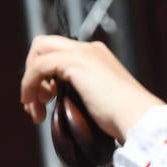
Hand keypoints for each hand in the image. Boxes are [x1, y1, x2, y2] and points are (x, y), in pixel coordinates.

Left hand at [20, 35, 165, 141]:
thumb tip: (63, 107)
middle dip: (31, 75)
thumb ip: (82, 97)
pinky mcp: (75, 62)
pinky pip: (39, 66)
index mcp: (96, 56)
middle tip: (34, 105)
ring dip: (29, 83)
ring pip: (39, 53)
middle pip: (44, 47)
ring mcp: (82, 53)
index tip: (43, 103)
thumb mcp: (99, 103)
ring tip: (36, 111)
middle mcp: (88, 49)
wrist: (137, 118)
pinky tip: (34, 105)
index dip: (43, 77)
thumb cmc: (124, 120)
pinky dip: (29, 85)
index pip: (58, 53)